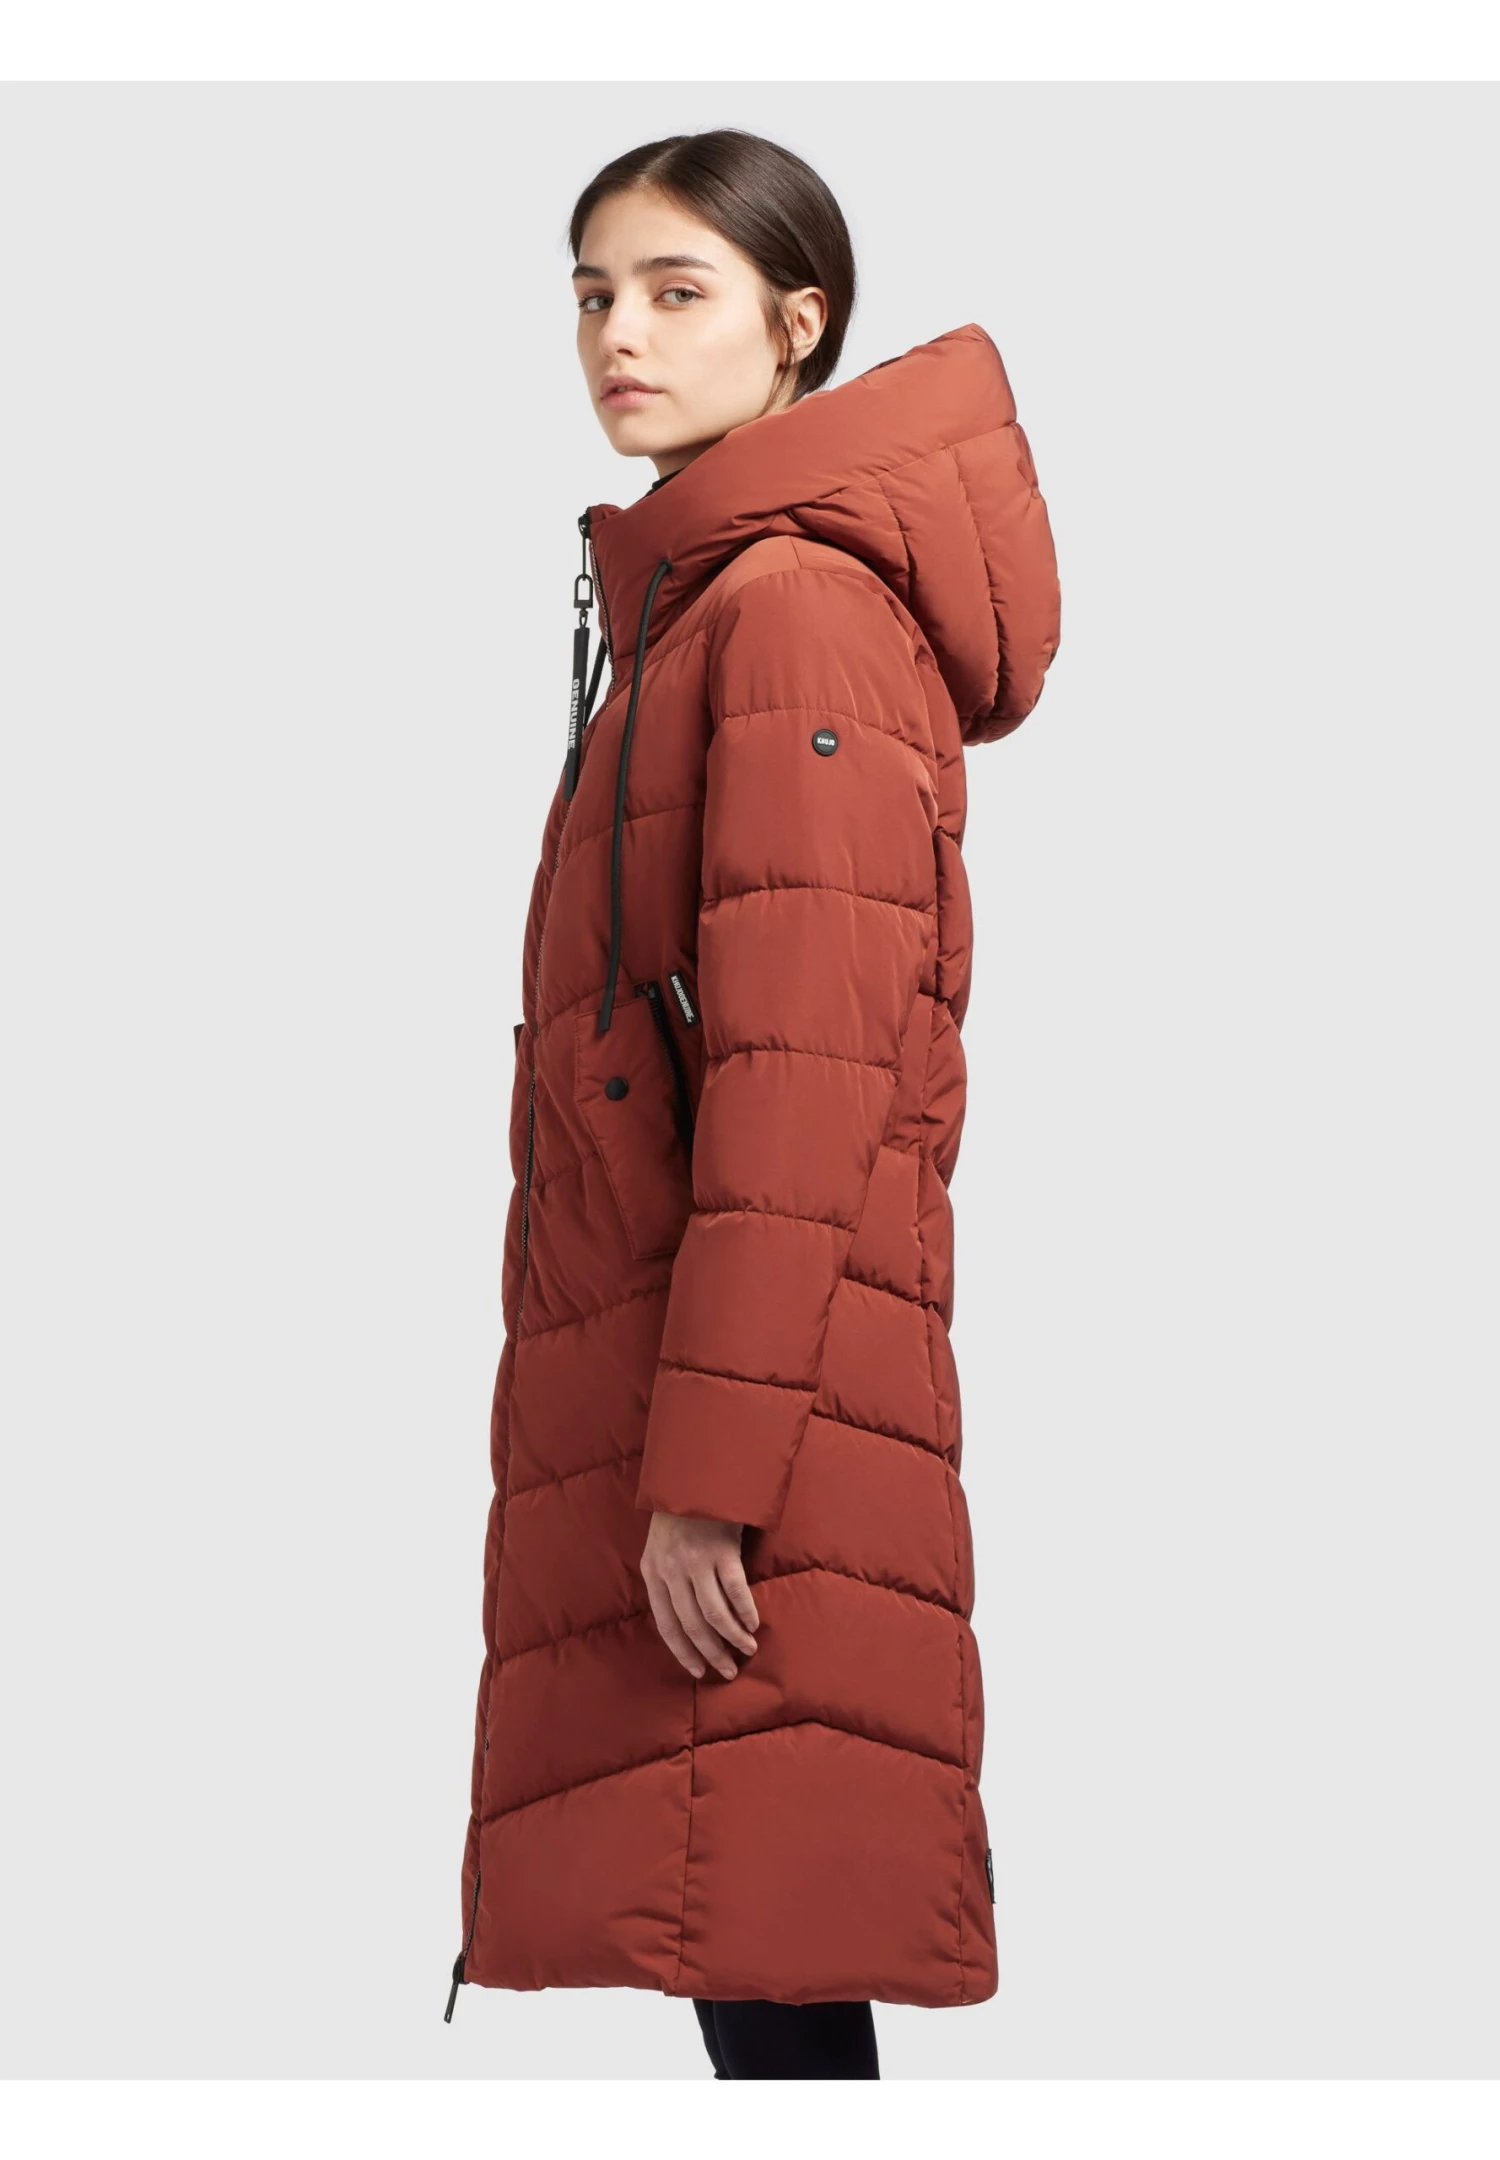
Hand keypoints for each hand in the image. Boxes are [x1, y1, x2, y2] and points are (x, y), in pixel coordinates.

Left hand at [640, 1510, 760, 1680]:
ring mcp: (697, 1560)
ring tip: (746, 1649)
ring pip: (715, 1613)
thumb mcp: (660, 1549)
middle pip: (692, 1624)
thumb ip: (668, 1582)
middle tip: (728, 1670)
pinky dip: (745, 1611)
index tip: (698, 1672)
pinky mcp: (722, 1550)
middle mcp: (672, 1571)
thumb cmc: (677, 1516)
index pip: (666, 1625)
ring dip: (733, 1637)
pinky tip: (753, 1623)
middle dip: (712, 1652)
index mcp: (653, 1573)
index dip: (683, 1652)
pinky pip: (735, 1590)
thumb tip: (686, 1623)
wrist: (692, 1477)